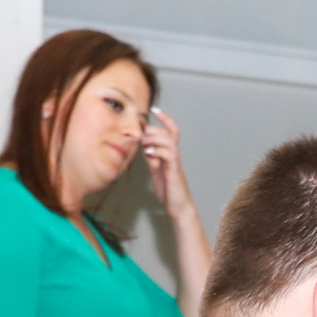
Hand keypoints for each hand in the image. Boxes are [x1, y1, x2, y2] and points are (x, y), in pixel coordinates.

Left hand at [140, 108, 197, 223]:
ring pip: (169, 141)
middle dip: (152, 128)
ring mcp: (175, 163)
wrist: (178, 207)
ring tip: (143, 142)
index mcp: (170, 153)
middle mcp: (174, 155)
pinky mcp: (174, 172)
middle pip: (168, 132)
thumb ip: (151, 156)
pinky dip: (157, 151)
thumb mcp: (156, 169)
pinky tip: (148, 154)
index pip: (171, 130)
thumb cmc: (168, 189)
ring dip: (154, 138)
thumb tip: (142, 144)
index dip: (164, 118)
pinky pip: (169, 155)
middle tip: (138, 131)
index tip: (153, 109)